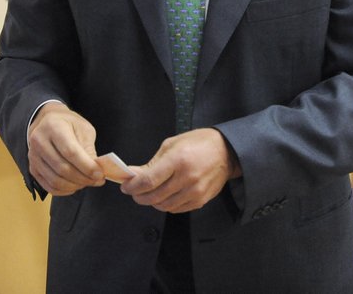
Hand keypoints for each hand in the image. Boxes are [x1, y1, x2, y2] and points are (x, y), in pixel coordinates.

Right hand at [27, 102, 104, 195]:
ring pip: (55, 180)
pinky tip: (75, 187)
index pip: (70, 152)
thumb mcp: (84, 129)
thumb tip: (96, 170)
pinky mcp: (33, 168)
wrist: (48, 122)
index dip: (86, 166)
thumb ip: (89, 149)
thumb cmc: (69, 125)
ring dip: (75, 186)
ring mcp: (33, 156)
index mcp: (54, 127)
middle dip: (83, 178)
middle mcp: (39, 141)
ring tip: (88, 183)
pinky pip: (48, 186)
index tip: (100, 174)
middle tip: (97, 181)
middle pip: (62, 168)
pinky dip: (64, 191)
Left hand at [121, 128, 240, 212]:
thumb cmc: (198, 143)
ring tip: (150, 193)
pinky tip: (165, 195)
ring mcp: (195, 191)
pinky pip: (177, 209)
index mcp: (178, 160)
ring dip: (152, 202)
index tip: (125, 186)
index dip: (132, 187)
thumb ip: (152, 163)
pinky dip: (166, 204)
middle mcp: (187, 178)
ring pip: (164, 206)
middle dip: (139, 196)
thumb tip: (133, 176)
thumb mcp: (172, 144)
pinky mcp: (201, 200)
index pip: (148, 181)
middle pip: (154, 197)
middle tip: (134, 191)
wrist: (227, 151)